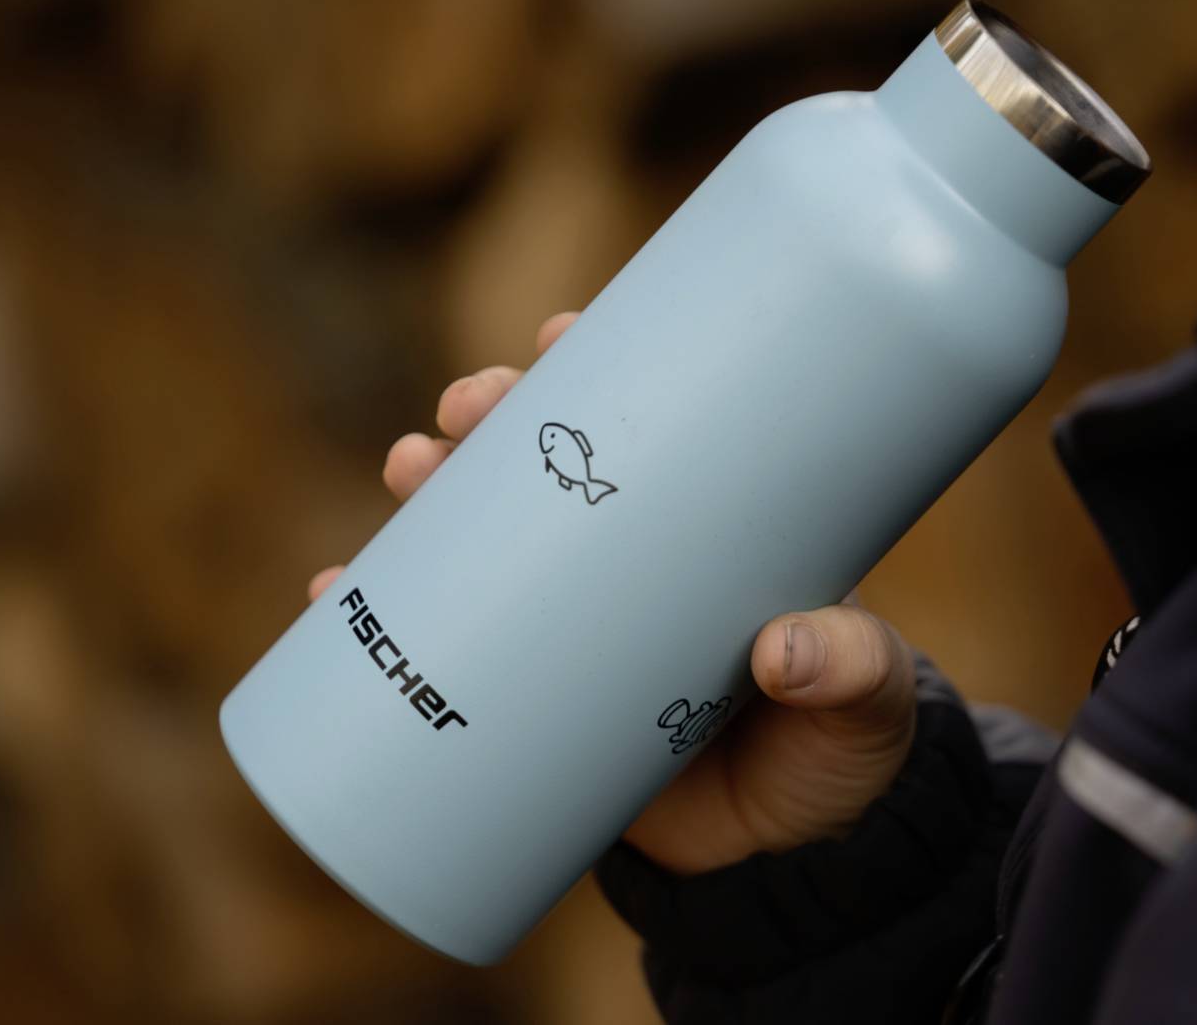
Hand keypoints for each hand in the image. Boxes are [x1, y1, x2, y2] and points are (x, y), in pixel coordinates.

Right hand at [308, 310, 920, 877]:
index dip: (595, 361)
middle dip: (491, 413)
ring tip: (405, 473)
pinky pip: (443, 637)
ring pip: (482, 529)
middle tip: (466, 410)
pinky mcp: (532, 695)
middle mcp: (630, 553)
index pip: (648, 413)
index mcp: (709, 522)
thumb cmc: (840, 752)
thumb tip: (782, 655)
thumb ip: (851, 671)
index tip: (559, 332)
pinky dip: (379, 609)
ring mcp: (574, 620)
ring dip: (427, 486)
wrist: (792, 863)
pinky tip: (332, 589)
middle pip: (544, 455)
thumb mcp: (864, 703)